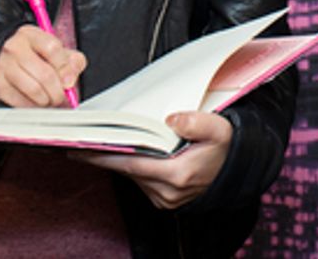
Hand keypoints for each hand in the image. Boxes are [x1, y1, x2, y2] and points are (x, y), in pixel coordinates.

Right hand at [0, 25, 86, 107]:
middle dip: (58, 91)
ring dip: (47, 101)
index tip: (69, 79)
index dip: (65, 67)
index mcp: (30, 35)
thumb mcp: (49, 47)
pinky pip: (21, 103)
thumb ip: (69, 59)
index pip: (53, 49)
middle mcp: (15, 49)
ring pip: (35, 91)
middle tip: (61, 95)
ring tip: (49, 99)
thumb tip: (70, 78)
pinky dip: (33, 106)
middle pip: (46, 75)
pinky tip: (35, 102)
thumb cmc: (28, 53)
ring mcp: (4, 68)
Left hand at [74, 111, 232, 209]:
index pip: (131, 165)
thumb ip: (196, 122)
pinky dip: (130, 167)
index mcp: (178, 174)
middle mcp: (168, 191)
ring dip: (118, 160)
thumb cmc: (226, 148)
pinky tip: (123, 153)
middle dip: (104, 156)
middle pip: (127, 171)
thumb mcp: (219, 128)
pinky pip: (140, 181)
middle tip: (80, 140)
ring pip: (132, 176)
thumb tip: (172, 118)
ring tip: (99, 142)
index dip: (104, 157)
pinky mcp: (164, 200)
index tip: (80, 149)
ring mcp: (165, 199)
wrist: (237, 170)